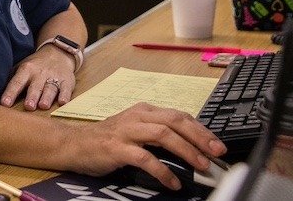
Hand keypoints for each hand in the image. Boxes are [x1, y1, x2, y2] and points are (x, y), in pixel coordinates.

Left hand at [0, 45, 75, 110]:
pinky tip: (63, 102)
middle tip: (28, 107)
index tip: (5, 103)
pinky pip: (66, 88)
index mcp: (26, 70)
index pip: (17, 82)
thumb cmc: (35, 66)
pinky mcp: (67, 80)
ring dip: (47, 97)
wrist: (57, 53)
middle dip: (31, 96)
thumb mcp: (22, 68)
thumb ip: (13, 81)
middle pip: (35, 86)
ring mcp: (54, 76)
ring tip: (43, 106)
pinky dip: (65, 95)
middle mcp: (40, 73)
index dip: (10, 93)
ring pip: (50, 88)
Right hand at [67, 103, 226, 190]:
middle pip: (175, 121)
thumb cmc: (107, 139)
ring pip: (163, 135)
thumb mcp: (135, 131)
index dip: (201, 129)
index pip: (179, 115)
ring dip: (185, 150)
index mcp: (144, 111)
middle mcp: (137, 116)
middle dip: (199, 136)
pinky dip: (162, 170)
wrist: (75, 144)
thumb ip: (159, 136)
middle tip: (216, 153)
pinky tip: (173, 182)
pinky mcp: (117, 147)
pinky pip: (144, 158)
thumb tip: (191, 149)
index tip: (217, 145)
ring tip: (201, 166)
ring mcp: (127, 131)